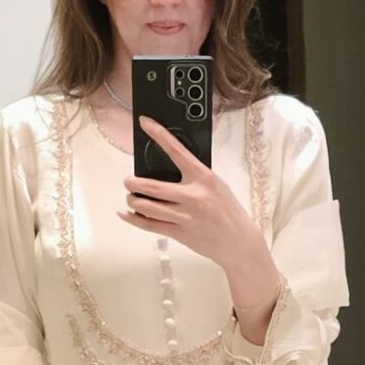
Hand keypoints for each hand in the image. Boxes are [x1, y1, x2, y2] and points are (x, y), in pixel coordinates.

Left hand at [119, 120, 281, 321]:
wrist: (239, 242)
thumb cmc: (227, 210)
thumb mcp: (216, 185)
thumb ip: (195, 176)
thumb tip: (168, 167)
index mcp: (204, 177)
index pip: (177, 151)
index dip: (159, 135)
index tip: (145, 123)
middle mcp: (193, 195)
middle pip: (153, 187)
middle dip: (134, 183)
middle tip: (128, 181)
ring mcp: (186, 216)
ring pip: (147, 207)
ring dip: (133, 201)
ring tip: (130, 197)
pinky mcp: (180, 233)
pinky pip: (150, 225)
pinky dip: (133, 219)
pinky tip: (125, 214)